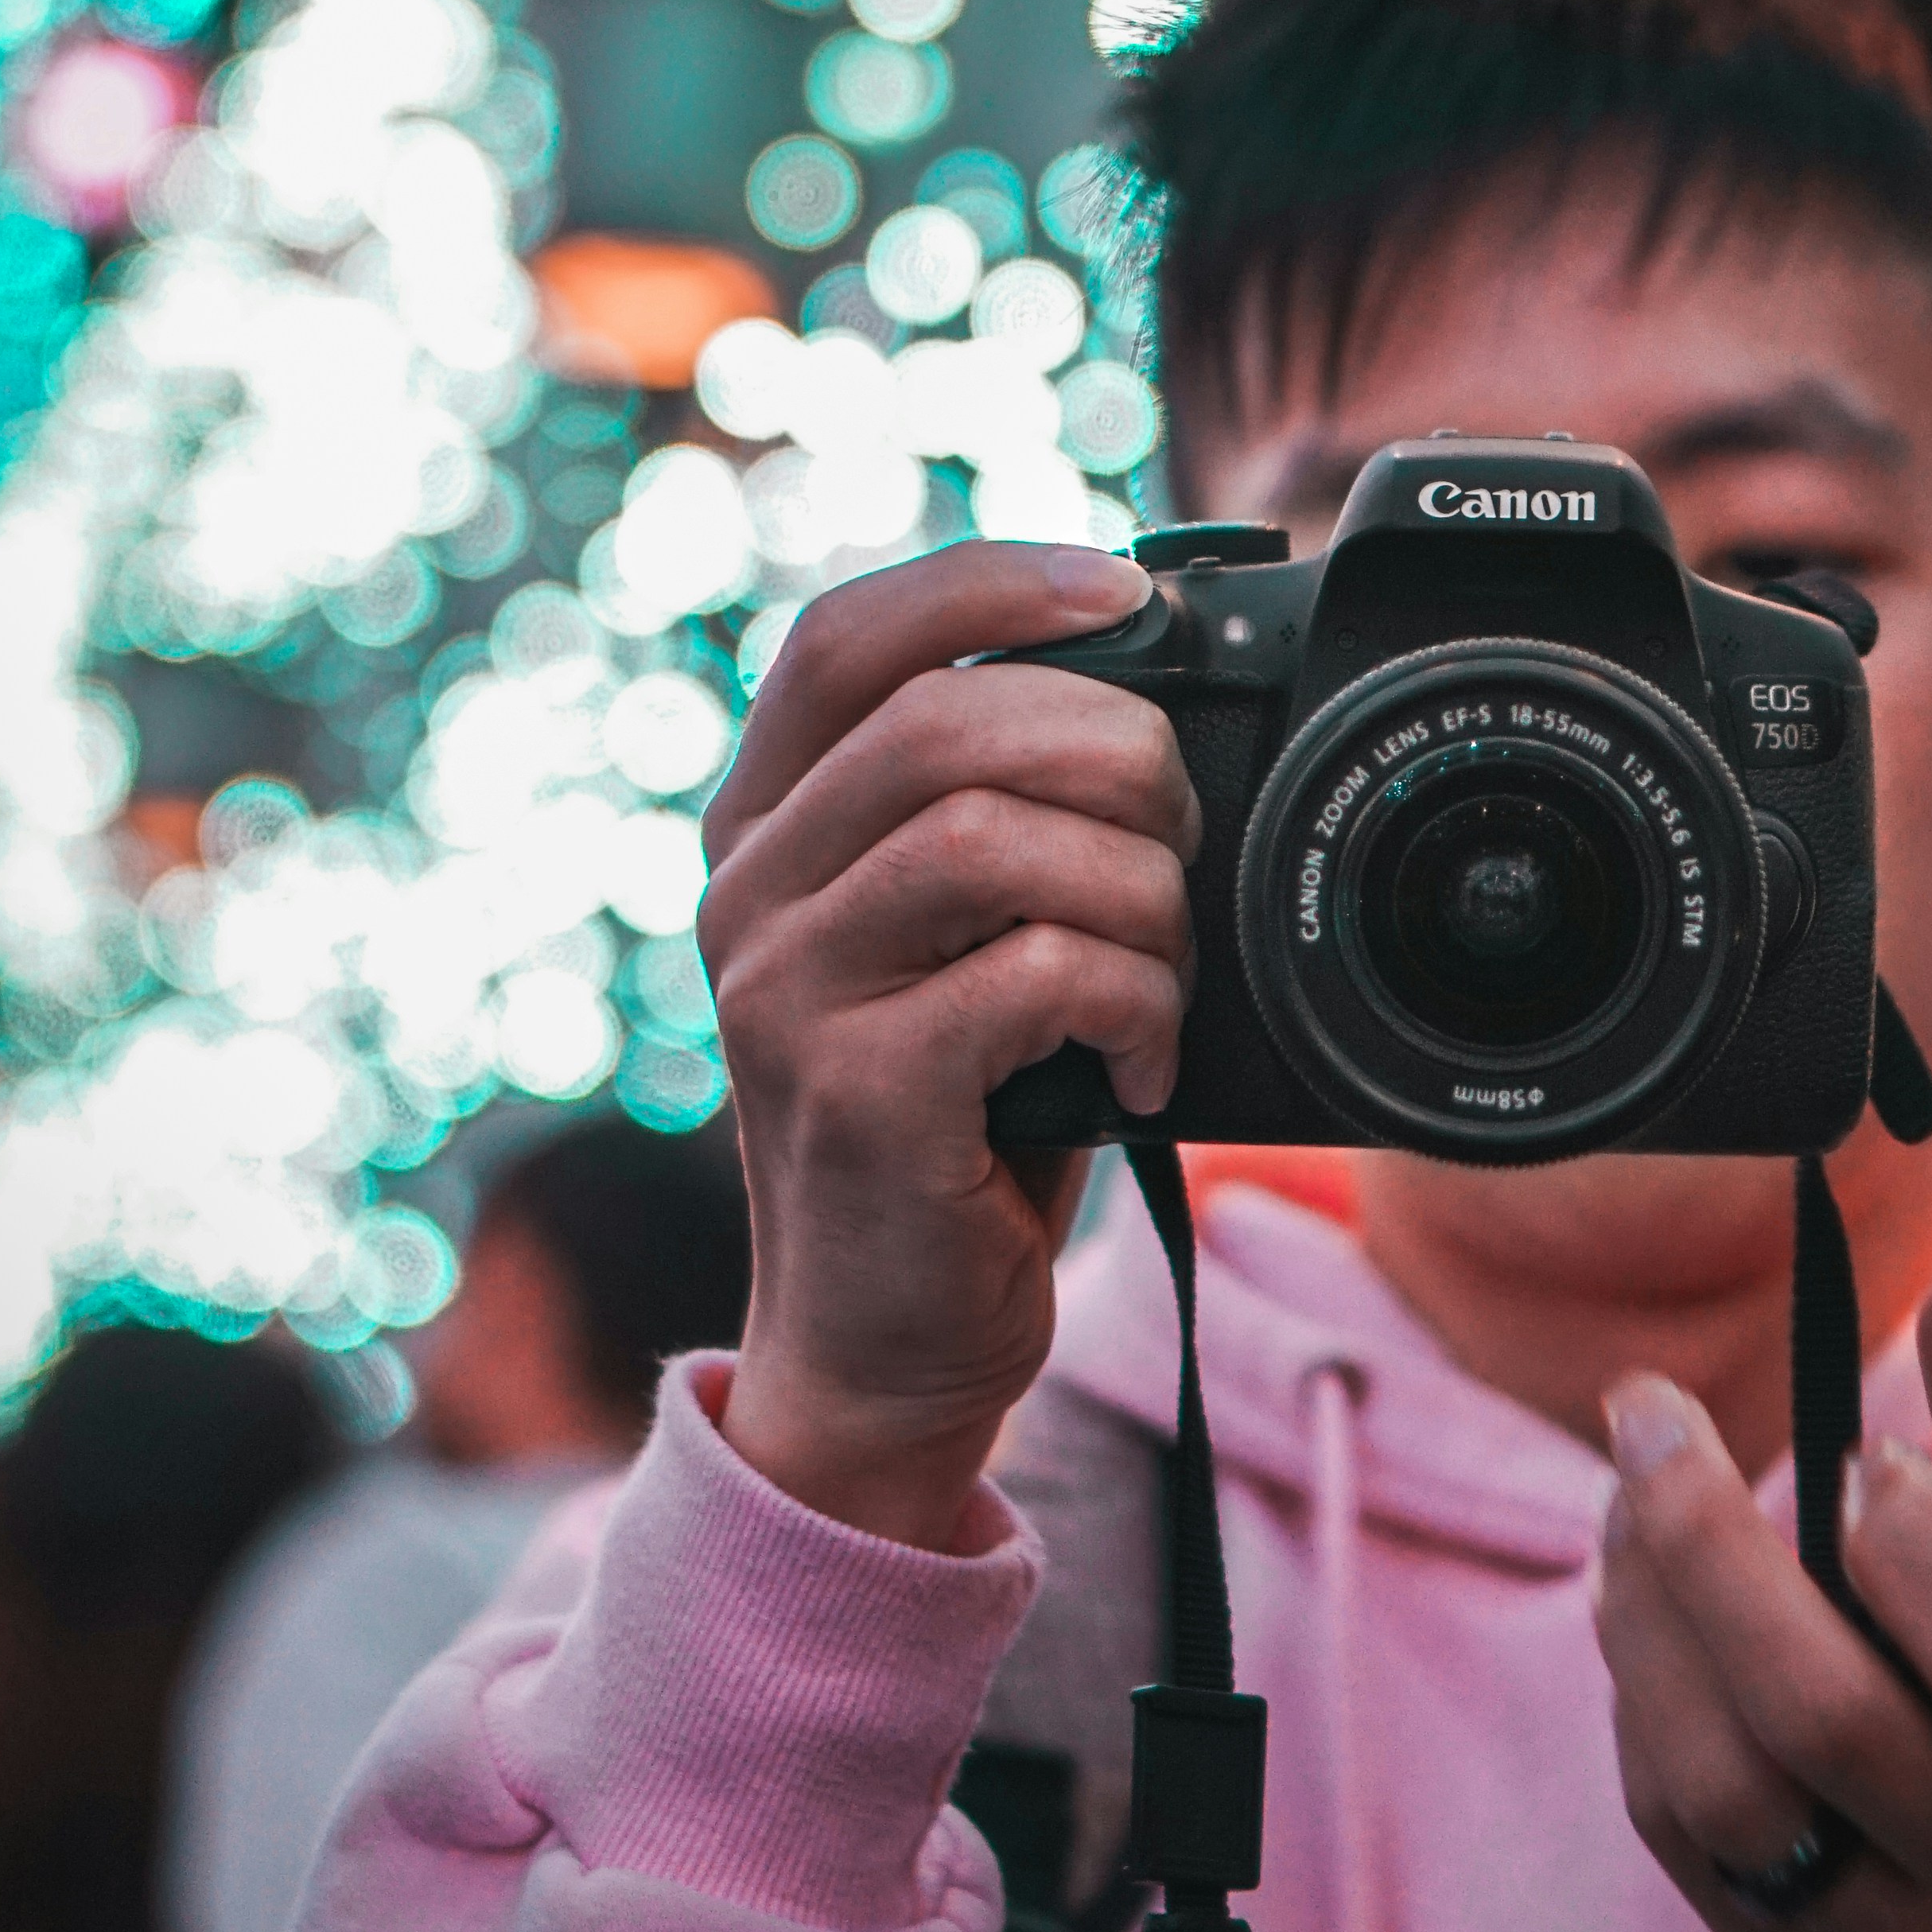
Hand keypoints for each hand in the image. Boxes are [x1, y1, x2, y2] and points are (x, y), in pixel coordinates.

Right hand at [698, 542, 1200, 1551]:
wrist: (891, 1348)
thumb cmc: (963, 1131)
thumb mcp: (967, 946)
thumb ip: (1003, 817)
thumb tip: (1150, 693)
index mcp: (769, 830)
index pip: (845, 638)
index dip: (989, 582)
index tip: (1127, 591)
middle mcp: (749, 893)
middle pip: (948, 721)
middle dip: (1115, 754)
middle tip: (1182, 840)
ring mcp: (783, 990)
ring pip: (994, 836)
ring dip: (1136, 891)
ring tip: (1165, 969)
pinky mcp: (852, 1090)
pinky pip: (1034, 971)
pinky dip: (1133, 1003)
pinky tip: (1142, 1067)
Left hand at [1595, 1265, 1931, 1931]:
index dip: (1919, 1546)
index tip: (1860, 1456)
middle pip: (1832, 1721)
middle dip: (1712, 1546)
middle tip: (1649, 1418)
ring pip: (1732, 1792)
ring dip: (1650, 1626)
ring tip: (1628, 1508)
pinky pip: (1691, 1846)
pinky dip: (1649, 1711)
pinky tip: (1643, 1620)